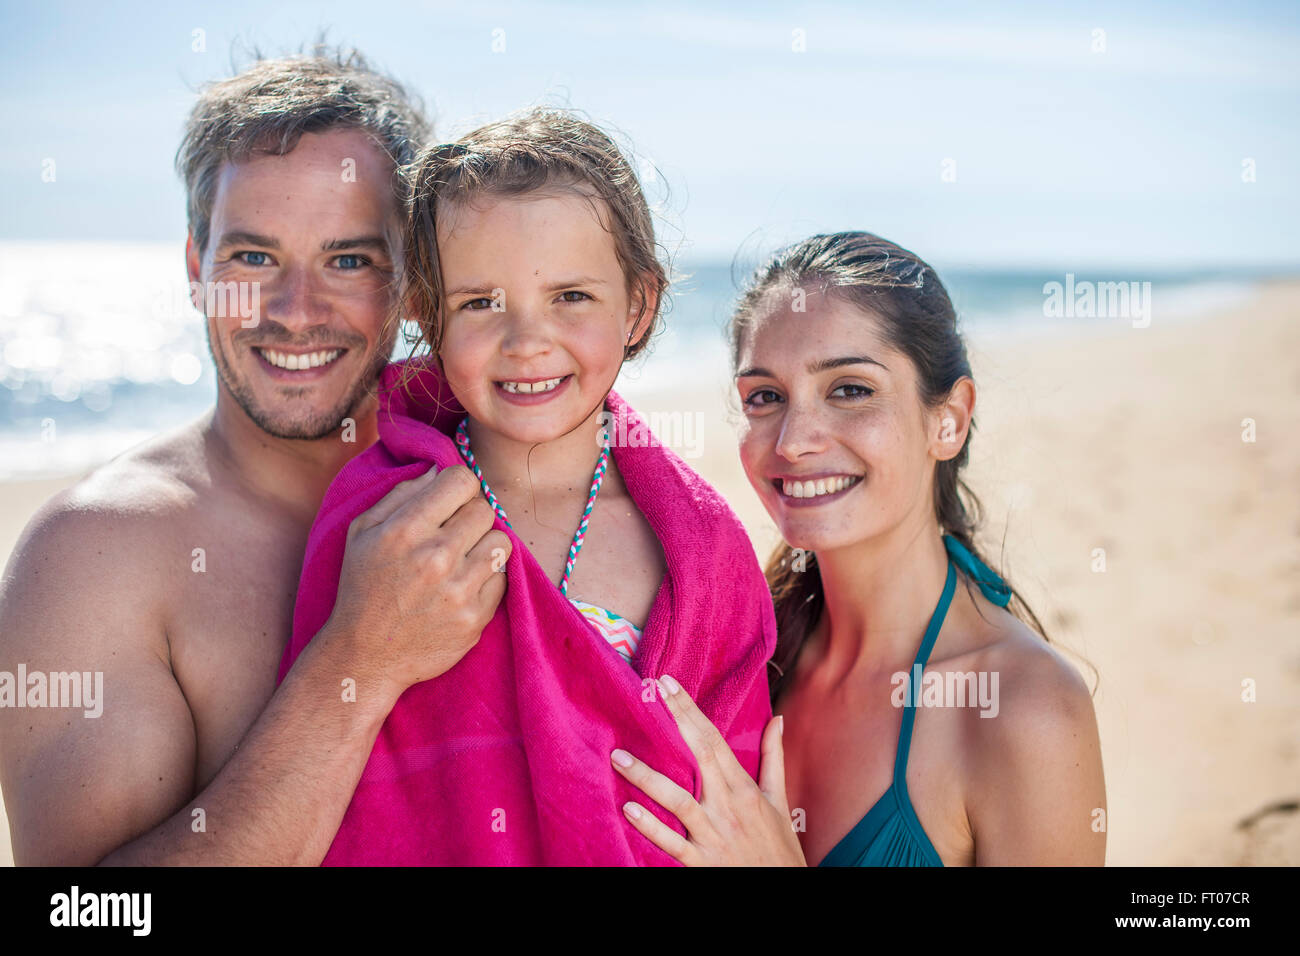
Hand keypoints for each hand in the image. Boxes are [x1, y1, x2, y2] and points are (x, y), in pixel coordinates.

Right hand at [322, 464, 510, 694]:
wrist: (365, 656)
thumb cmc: (363, 588)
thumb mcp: (362, 533)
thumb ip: (400, 495)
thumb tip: (438, 471)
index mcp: (405, 530)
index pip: (462, 480)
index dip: (459, 485)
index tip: (451, 500)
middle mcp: (435, 557)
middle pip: (485, 509)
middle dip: (471, 515)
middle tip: (454, 533)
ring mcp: (458, 590)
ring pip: (501, 540)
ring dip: (484, 545)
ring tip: (463, 558)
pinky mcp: (475, 618)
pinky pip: (502, 577)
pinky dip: (488, 578)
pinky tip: (464, 585)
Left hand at [611, 674, 806, 865]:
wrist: (784, 890)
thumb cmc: (779, 848)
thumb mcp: (779, 801)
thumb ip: (773, 759)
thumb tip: (777, 720)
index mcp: (744, 789)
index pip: (714, 739)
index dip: (690, 711)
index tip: (669, 685)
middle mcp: (728, 807)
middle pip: (698, 756)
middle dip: (672, 724)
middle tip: (644, 696)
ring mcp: (713, 836)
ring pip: (677, 801)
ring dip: (646, 778)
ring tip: (618, 757)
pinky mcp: (701, 863)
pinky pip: (672, 843)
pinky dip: (651, 827)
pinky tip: (629, 810)